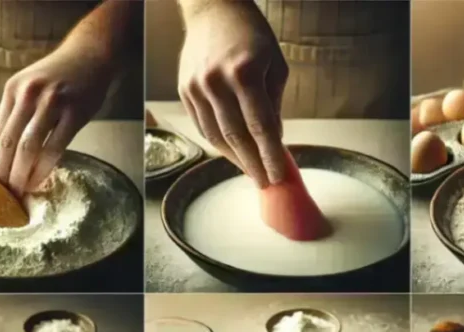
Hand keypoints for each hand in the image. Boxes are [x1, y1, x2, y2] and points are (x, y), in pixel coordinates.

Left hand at [0, 42, 112, 194]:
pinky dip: (45, 167)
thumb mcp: (31, 85)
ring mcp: (52, 104)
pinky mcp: (74, 114)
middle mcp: (29, 95)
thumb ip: (19, 112)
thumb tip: (8, 148)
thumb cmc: (62, 75)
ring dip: (22, 173)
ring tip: (20, 190)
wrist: (91, 56)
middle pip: (9, 142)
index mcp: (13, 89)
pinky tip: (41, 178)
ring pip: (29, 147)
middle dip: (4, 171)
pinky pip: (55, 147)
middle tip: (3, 192)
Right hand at [178, 1, 287, 187]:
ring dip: (235, 158)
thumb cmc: (252, 36)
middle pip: (236, 137)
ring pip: (215, 136)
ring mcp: (196, 87)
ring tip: (251, 170)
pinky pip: (202, 126)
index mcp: (244, 74)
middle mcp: (216, 82)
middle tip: (265, 182)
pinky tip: (233, 152)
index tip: (279, 175)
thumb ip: (274, 104)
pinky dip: (218, 143)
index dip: (271, 156)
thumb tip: (274, 140)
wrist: (213, 9)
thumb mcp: (276, 65)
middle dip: (253, 164)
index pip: (260, 127)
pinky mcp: (184, 90)